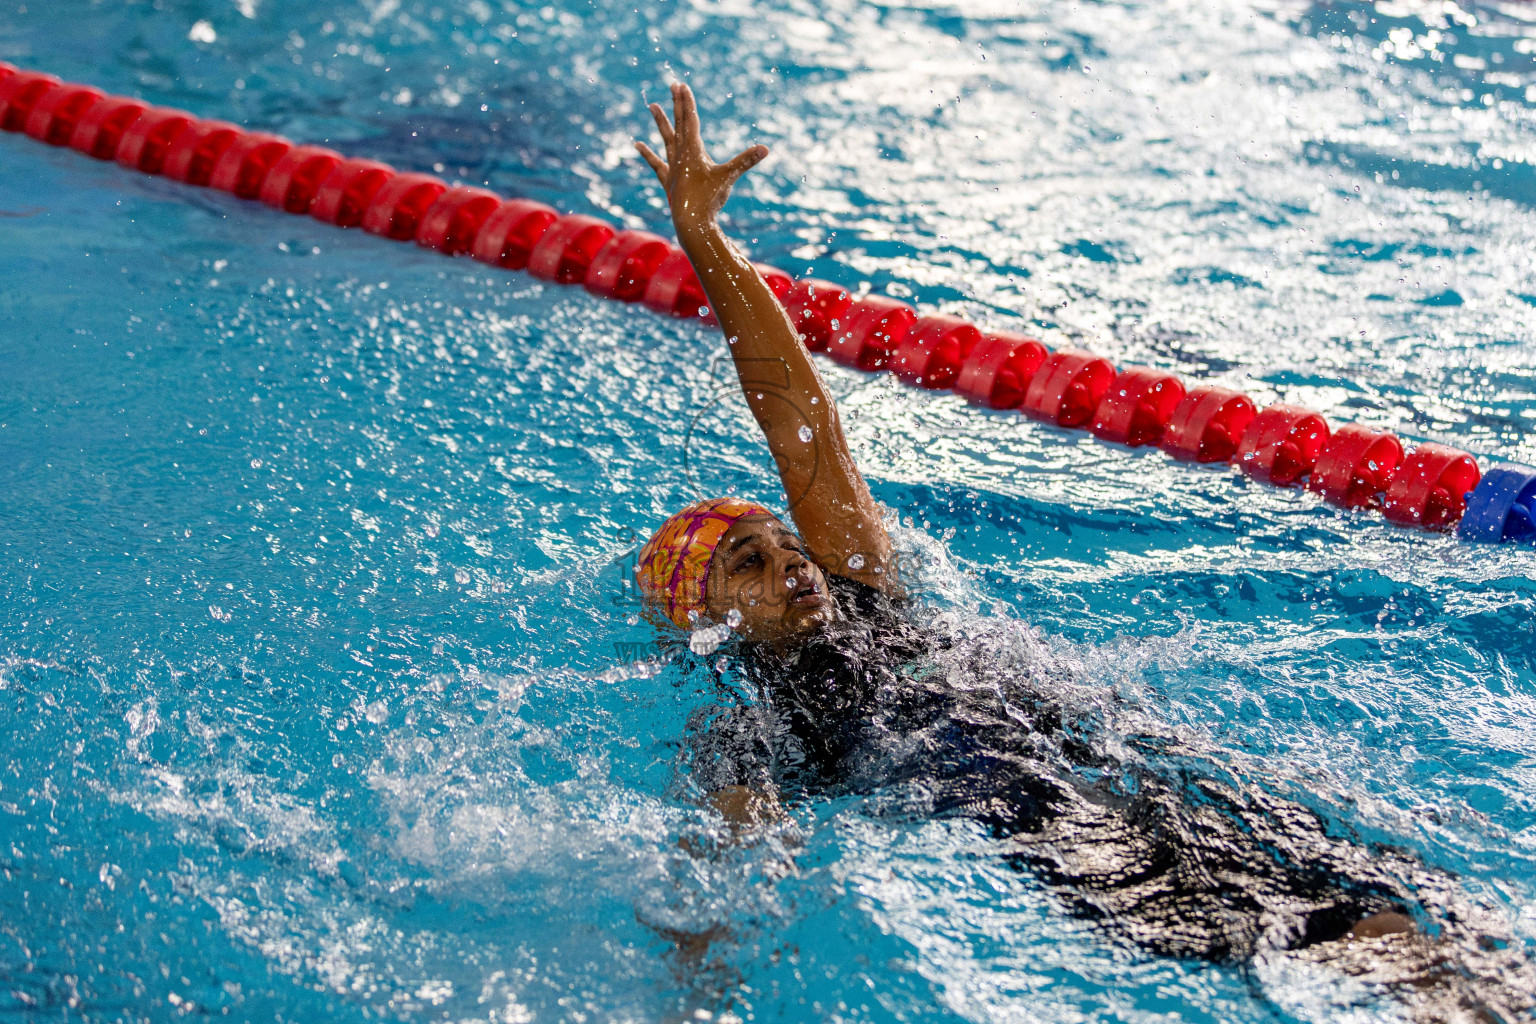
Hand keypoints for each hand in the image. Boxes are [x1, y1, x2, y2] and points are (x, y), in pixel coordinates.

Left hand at [635, 82, 767, 231]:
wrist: (690, 222)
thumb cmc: (709, 199)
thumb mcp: (729, 177)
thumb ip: (746, 161)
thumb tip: (766, 148)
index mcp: (693, 150)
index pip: (690, 120)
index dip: (687, 102)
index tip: (682, 85)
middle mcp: (680, 154)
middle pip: (679, 123)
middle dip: (677, 104)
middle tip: (672, 85)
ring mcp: (672, 167)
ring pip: (666, 139)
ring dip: (660, 122)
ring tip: (651, 106)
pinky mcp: (668, 180)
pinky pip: (656, 163)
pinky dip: (647, 153)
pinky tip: (637, 144)